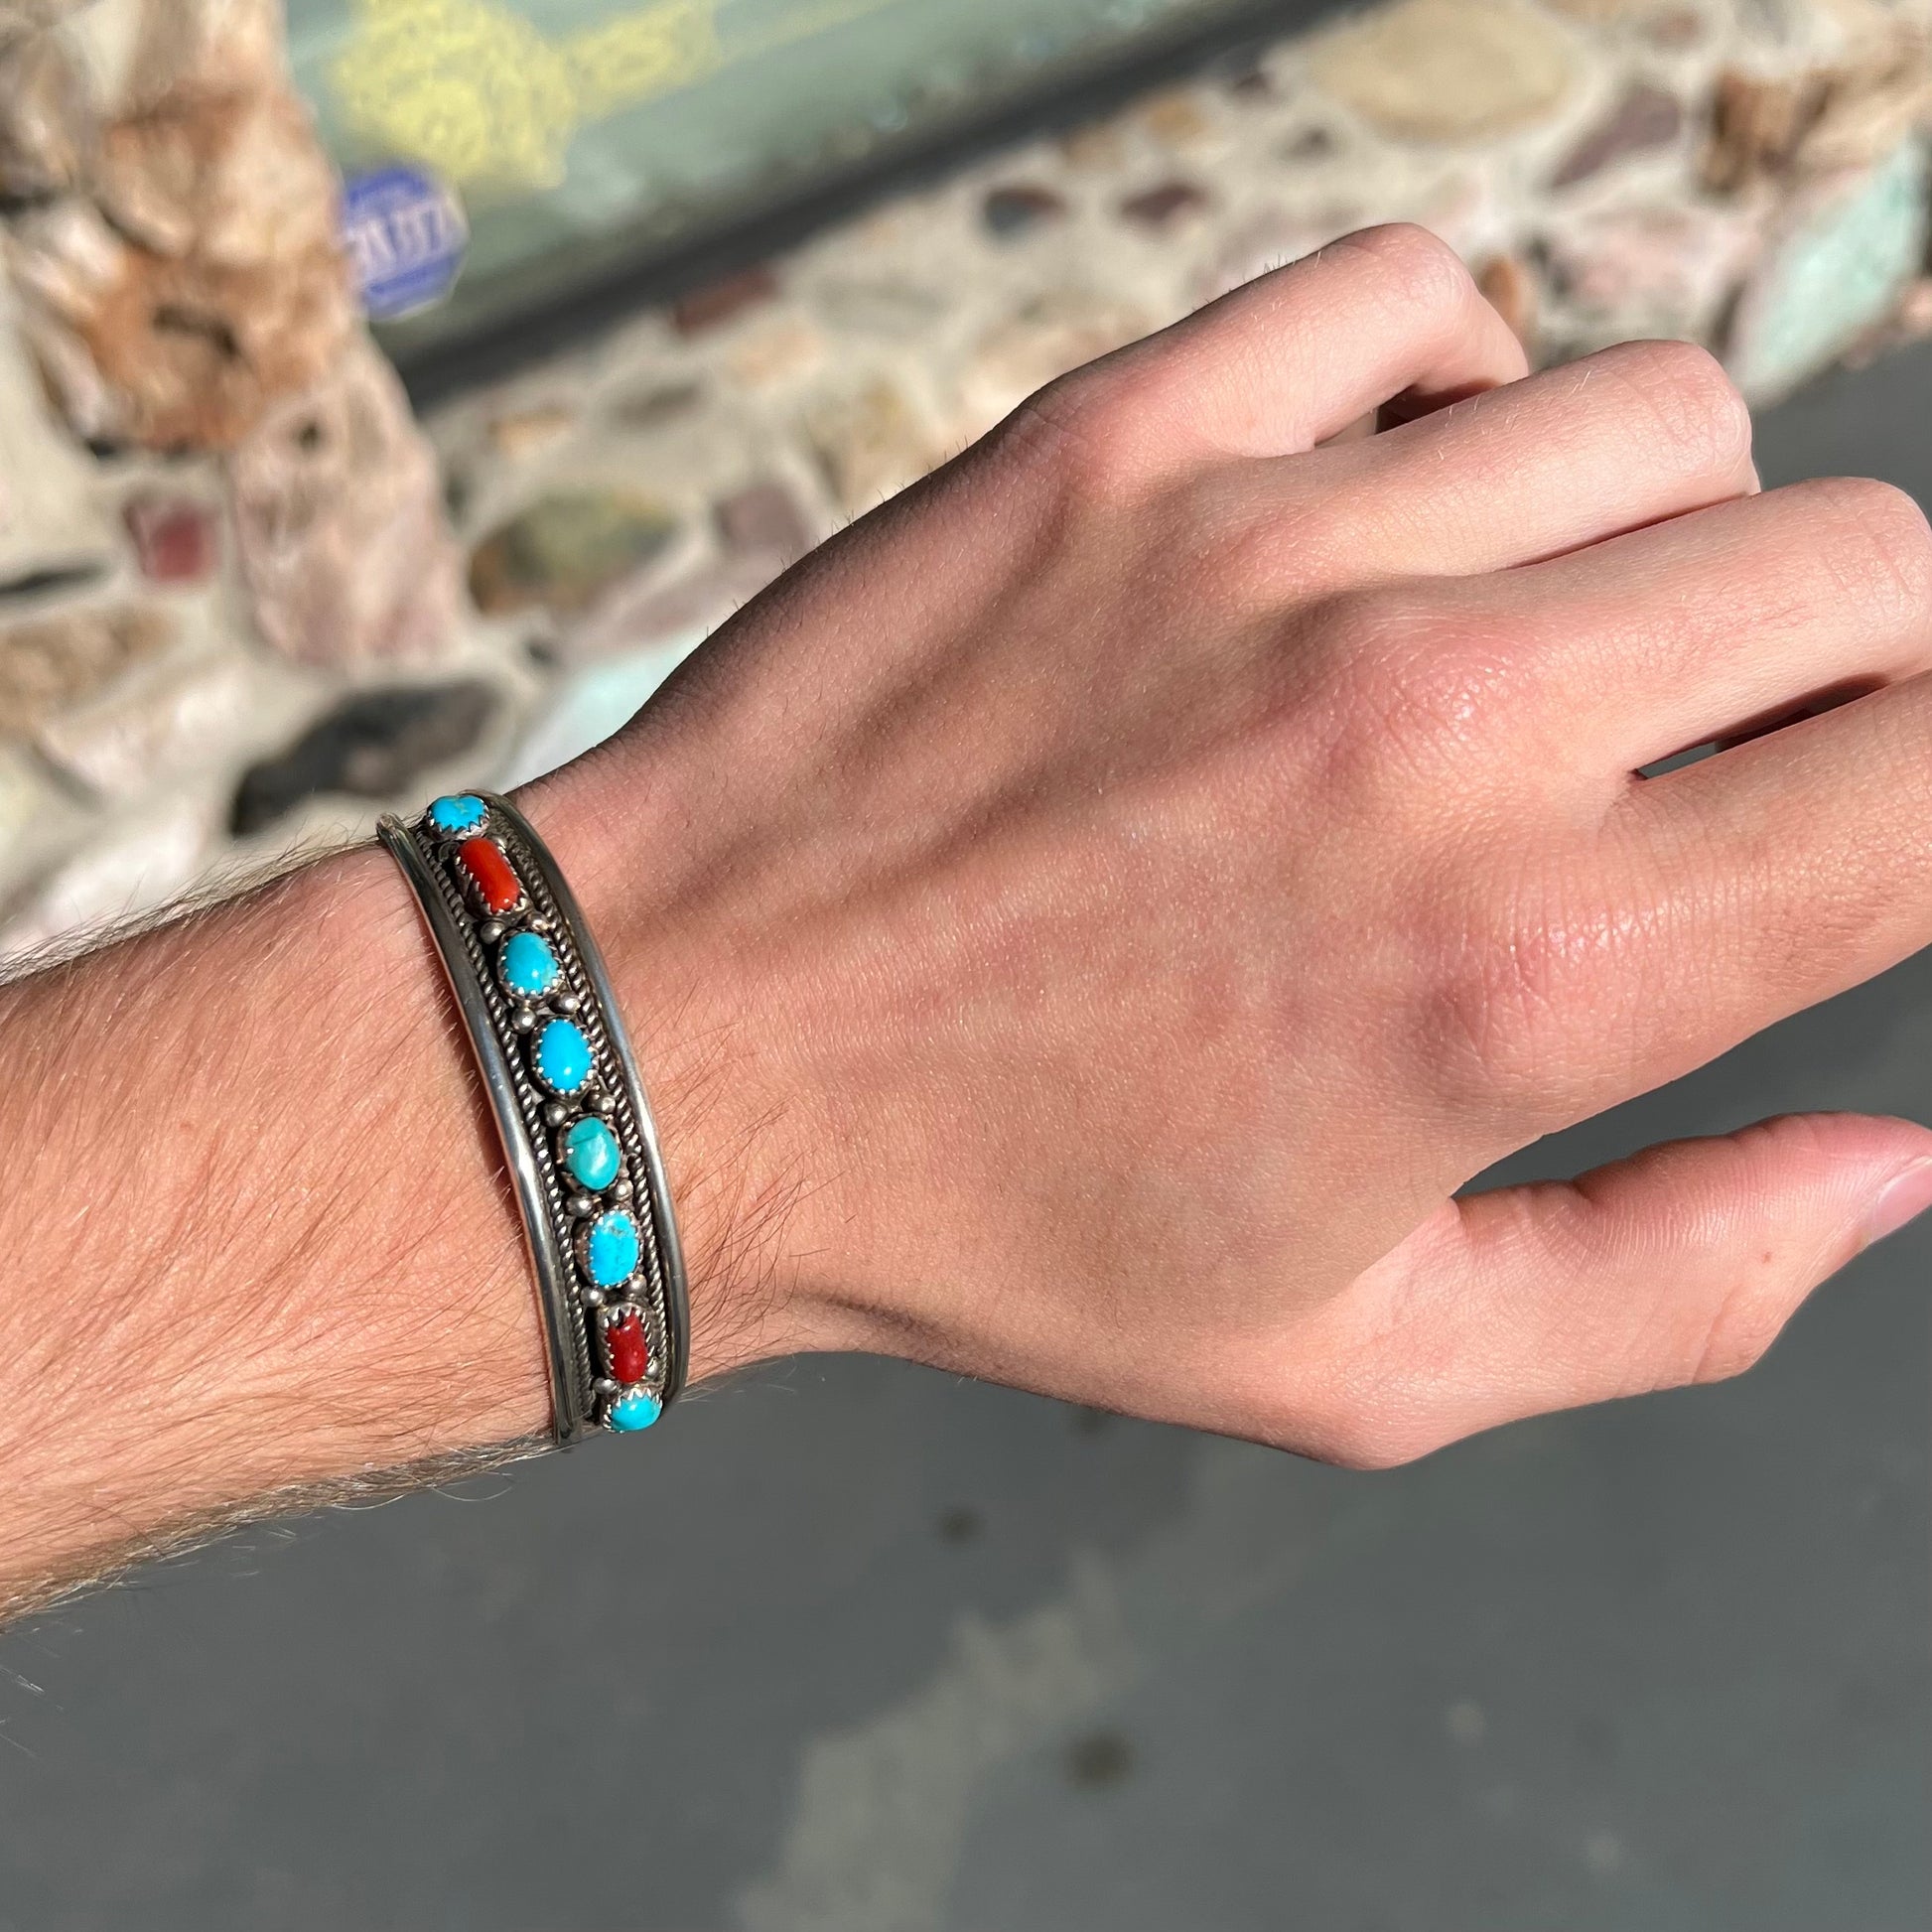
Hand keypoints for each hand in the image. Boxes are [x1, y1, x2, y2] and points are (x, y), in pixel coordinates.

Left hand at [537, 225, 1931, 1466]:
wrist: (686, 1058)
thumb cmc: (1001, 1230)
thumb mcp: (1358, 1360)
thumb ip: (1669, 1288)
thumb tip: (1890, 1167)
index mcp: (1525, 979)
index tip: (1857, 829)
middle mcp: (1433, 731)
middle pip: (1855, 564)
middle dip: (1842, 667)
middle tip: (1701, 752)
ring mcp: (1267, 550)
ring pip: (1661, 413)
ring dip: (1646, 531)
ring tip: (1512, 646)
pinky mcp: (1119, 440)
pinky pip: (1419, 301)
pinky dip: (1455, 388)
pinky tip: (1373, 513)